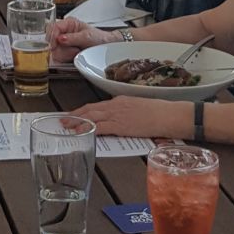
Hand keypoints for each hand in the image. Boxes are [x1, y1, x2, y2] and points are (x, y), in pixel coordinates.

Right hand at [48, 17, 117, 62]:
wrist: (106, 48)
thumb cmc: (99, 38)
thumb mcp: (86, 36)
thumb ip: (73, 38)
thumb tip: (60, 38)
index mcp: (68, 23)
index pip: (53, 27)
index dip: (53, 36)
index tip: (56, 45)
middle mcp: (64, 32)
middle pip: (50, 40)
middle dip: (61, 47)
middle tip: (74, 49)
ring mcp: (63, 43)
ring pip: (54, 50)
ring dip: (65, 53)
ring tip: (77, 51)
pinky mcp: (64, 52)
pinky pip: (58, 57)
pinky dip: (66, 58)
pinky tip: (74, 55)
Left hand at [70, 97, 189, 138]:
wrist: (170, 115)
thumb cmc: (160, 113)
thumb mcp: (140, 108)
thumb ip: (127, 113)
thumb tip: (120, 121)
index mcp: (121, 100)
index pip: (97, 105)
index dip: (84, 110)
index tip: (74, 114)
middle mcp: (116, 105)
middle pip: (90, 109)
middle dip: (75, 115)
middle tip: (64, 119)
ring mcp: (118, 115)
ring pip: (91, 117)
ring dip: (77, 122)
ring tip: (67, 127)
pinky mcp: (121, 125)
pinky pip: (100, 127)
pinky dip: (89, 129)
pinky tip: (82, 133)